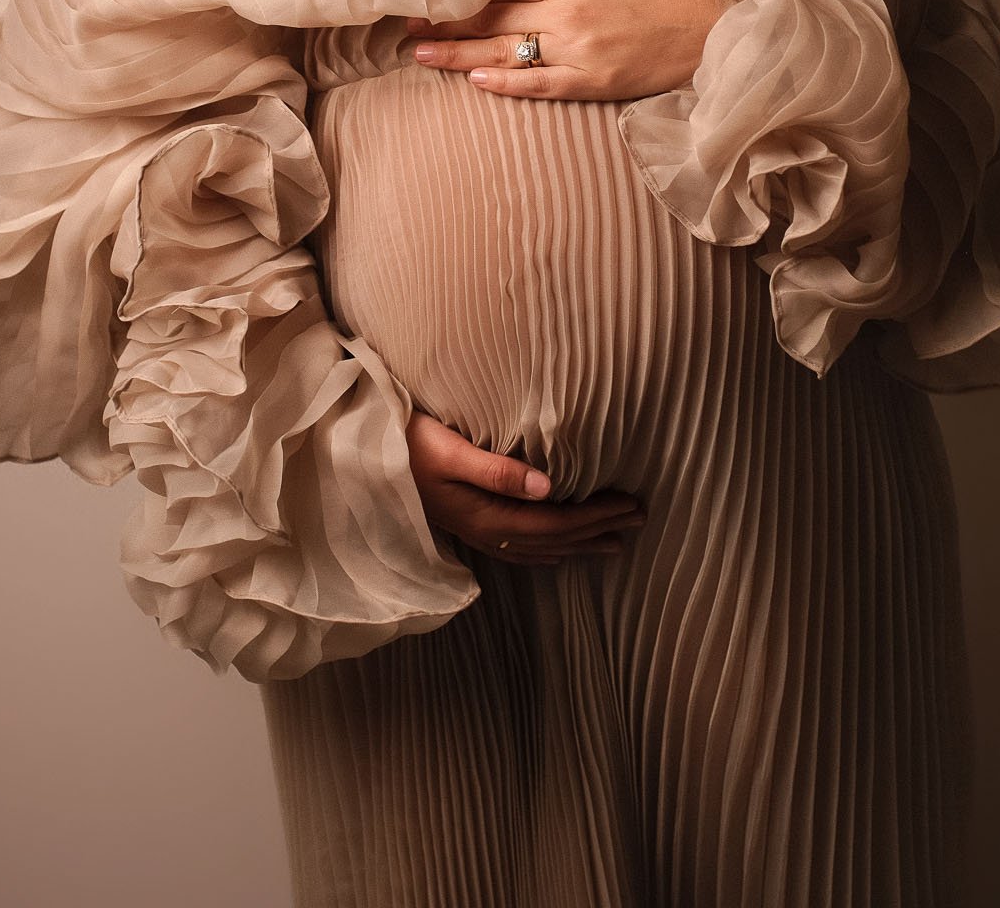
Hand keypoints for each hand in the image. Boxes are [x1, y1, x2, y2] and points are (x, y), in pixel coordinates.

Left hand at [400, 0, 732, 102]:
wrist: (709, 24)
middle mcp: (565, 11)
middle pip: (493, 16)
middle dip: (446, 20)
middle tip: (406, 25)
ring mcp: (576, 49)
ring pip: (504, 51)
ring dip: (458, 54)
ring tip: (421, 54)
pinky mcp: (590, 82)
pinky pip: (538, 83)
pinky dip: (504, 83)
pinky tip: (474, 81)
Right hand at [405, 409, 646, 566]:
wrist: (361, 458)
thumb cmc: (406, 443)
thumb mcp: (451, 451)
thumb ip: (498, 470)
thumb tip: (549, 488)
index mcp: (487, 514)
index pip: (556, 521)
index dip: (595, 515)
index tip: (630, 505)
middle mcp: (486, 530)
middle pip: (554, 537)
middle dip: (597, 530)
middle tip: (639, 520)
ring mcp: (475, 531)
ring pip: (540, 546)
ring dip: (579, 543)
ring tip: (614, 542)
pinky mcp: (467, 524)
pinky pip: (518, 548)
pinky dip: (545, 551)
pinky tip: (557, 555)